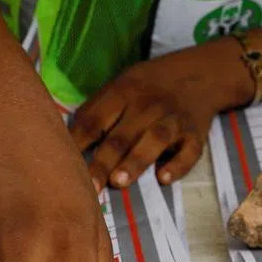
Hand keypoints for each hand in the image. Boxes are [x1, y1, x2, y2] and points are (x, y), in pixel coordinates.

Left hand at [70, 46, 245, 189]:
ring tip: (119, 182)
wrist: (200, 74)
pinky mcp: (195, 135)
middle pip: (122, 135)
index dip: (77, 142)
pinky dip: (178, 165)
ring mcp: (173, 120)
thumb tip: (65, 143)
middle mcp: (148, 105)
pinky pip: (188, 151)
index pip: (95, 119)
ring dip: (136, 161)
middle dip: (103, 161)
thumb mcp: (121, 86)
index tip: (60, 164)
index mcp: (123, 92)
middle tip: (88, 187)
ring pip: (154, 140)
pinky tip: (164, 179)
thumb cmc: (149, 86)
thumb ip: (98, 111)